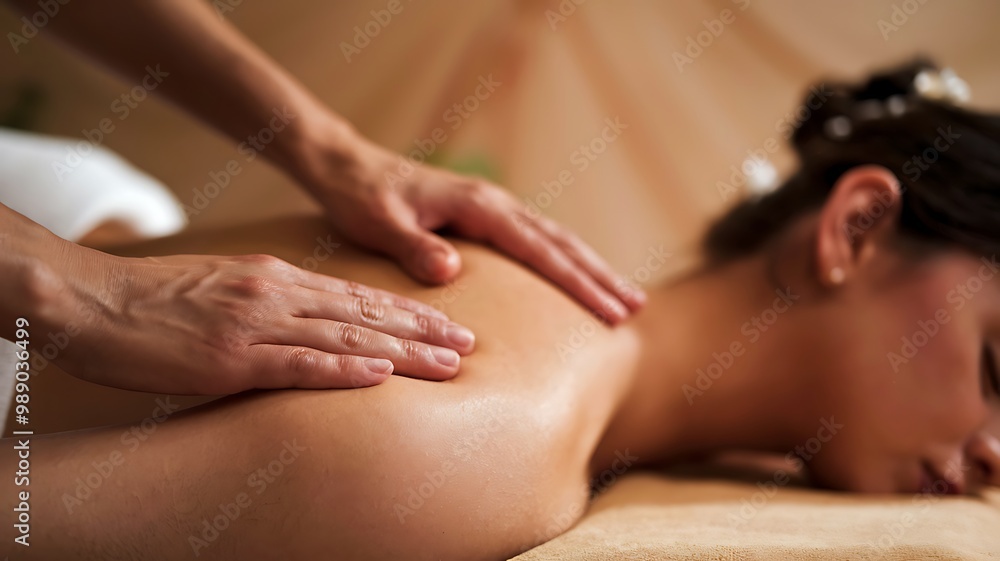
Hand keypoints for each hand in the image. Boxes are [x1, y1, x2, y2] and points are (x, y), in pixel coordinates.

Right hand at [39, 248, 475, 394]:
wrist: (92, 299)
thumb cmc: (155, 299)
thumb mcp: (225, 286)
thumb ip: (270, 299)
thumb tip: (308, 319)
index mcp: (276, 277)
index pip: (357, 296)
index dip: (407, 312)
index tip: (446, 324)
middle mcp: (276, 293)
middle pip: (365, 313)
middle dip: (423, 329)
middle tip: (470, 343)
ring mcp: (255, 324)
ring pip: (346, 337)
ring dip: (403, 352)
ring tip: (449, 363)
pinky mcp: (230, 357)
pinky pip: (296, 363)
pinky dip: (342, 369)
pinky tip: (380, 376)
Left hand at [301, 135, 645, 323]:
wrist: (348, 167)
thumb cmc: (360, 197)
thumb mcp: (379, 224)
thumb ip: (413, 247)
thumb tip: (451, 271)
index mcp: (479, 206)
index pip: (540, 249)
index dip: (577, 283)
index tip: (609, 311)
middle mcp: (495, 203)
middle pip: (561, 242)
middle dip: (600, 277)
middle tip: (635, 309)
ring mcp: (493, 208)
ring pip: (555, 239)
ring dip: (591, 268)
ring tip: (624, 297)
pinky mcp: (485, 217)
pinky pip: (537, 239)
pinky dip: (565, 260)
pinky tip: (577, 277)